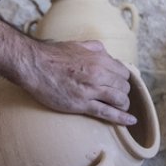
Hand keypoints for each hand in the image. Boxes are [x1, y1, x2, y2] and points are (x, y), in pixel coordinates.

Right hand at [17, 40, 135, 125]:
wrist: (34, 66)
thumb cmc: (54, 55)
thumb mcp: (78, 45)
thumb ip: (96, 48)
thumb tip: (107, 54)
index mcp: (99, 59)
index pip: (123, 72)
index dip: (122, 79)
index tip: (118, 84)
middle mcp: (98, 74)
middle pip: (123, 87)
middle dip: (123, 92)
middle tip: (117, 96)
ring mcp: (90, 90)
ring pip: (119, 100)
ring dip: (122, 105)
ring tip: (120, 107)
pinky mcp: (82, 104)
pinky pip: (107, 113)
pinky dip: (121, 118)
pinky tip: (130, 121)